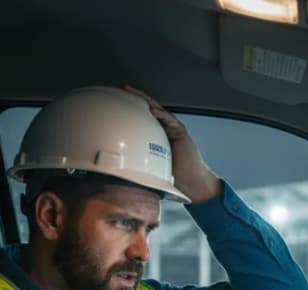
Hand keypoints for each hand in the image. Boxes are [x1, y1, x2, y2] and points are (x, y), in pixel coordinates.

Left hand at [123, 84, 221, 203]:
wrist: (192, 183)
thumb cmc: (174, 176)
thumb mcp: (150, 166)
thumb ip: (138, 159)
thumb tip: (120, 163)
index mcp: (155, 135)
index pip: (141, 116)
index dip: (129, 107)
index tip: (115, 99)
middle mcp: (163, 129)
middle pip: (148, 108)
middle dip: (136, 97)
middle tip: (122, 88)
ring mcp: (173, 129)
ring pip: (158, 110)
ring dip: (146, 100)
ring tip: (133, 93)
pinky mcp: (181, 133)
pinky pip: (170, 121)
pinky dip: (161, 115)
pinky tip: (152, 111)